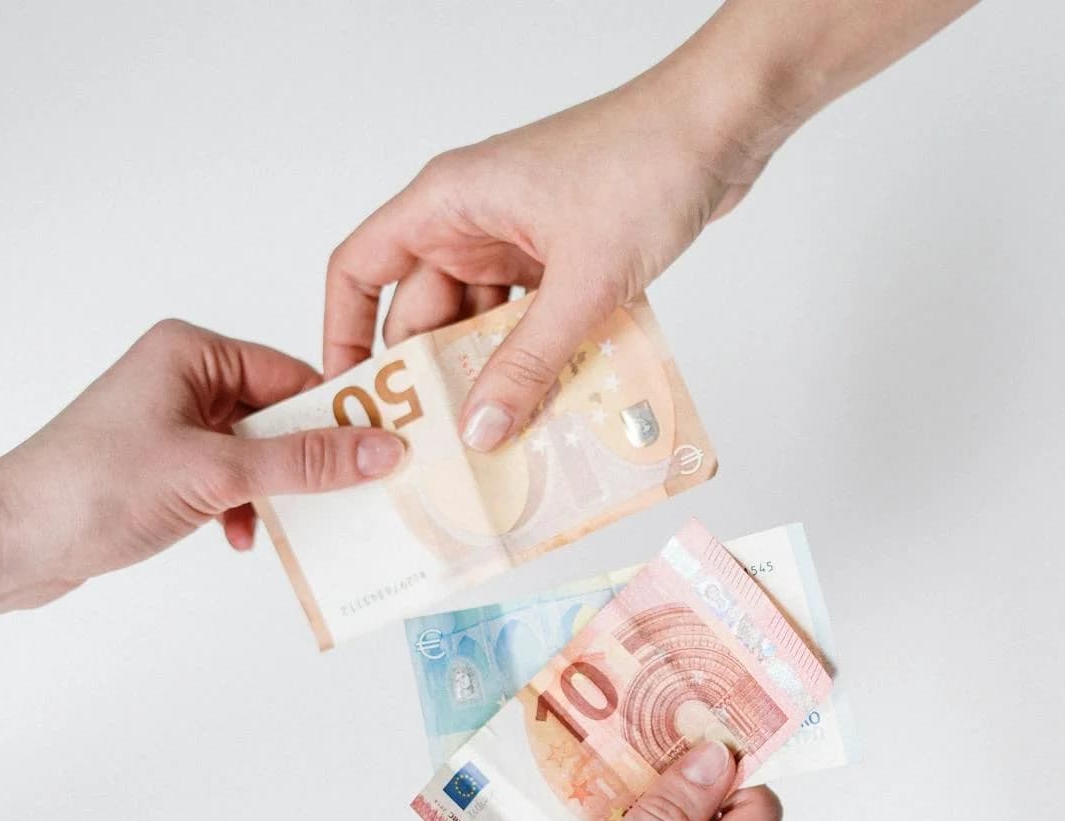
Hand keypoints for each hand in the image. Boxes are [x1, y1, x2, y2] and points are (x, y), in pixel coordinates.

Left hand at [0, 319, 405, 602]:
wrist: (12, 541)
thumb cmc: (94, 487)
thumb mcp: (215, 472)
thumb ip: (304, 463)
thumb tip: (383, 450)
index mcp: (192, 352)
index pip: (293, 375)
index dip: (339, 415)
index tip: (387, 451)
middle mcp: (182, 377)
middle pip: (280, 415)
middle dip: (309, 461)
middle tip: (356, 495)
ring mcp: (171, 423)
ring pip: (258, 452)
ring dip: (275, 491)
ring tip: (287, 523)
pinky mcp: (162, 466)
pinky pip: (230, 479)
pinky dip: (243, 507)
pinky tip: (239, 536)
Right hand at [323, 63, 777, 451]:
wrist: (719, 128)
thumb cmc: (642, 167)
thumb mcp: (582, 281)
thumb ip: (529, 361)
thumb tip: (482, 428)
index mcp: (447, 203)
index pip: (361, 270)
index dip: (345, 335)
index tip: (352, 398)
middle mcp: (472, 220)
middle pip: (426, 312)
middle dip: (436, 378)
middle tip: (444, 449)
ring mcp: (519, 238)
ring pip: (486, 324)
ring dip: (496, 375)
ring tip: (501, 442)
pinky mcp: (563, 255)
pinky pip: (533, 320)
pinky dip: (541, 358)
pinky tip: (553, 406)